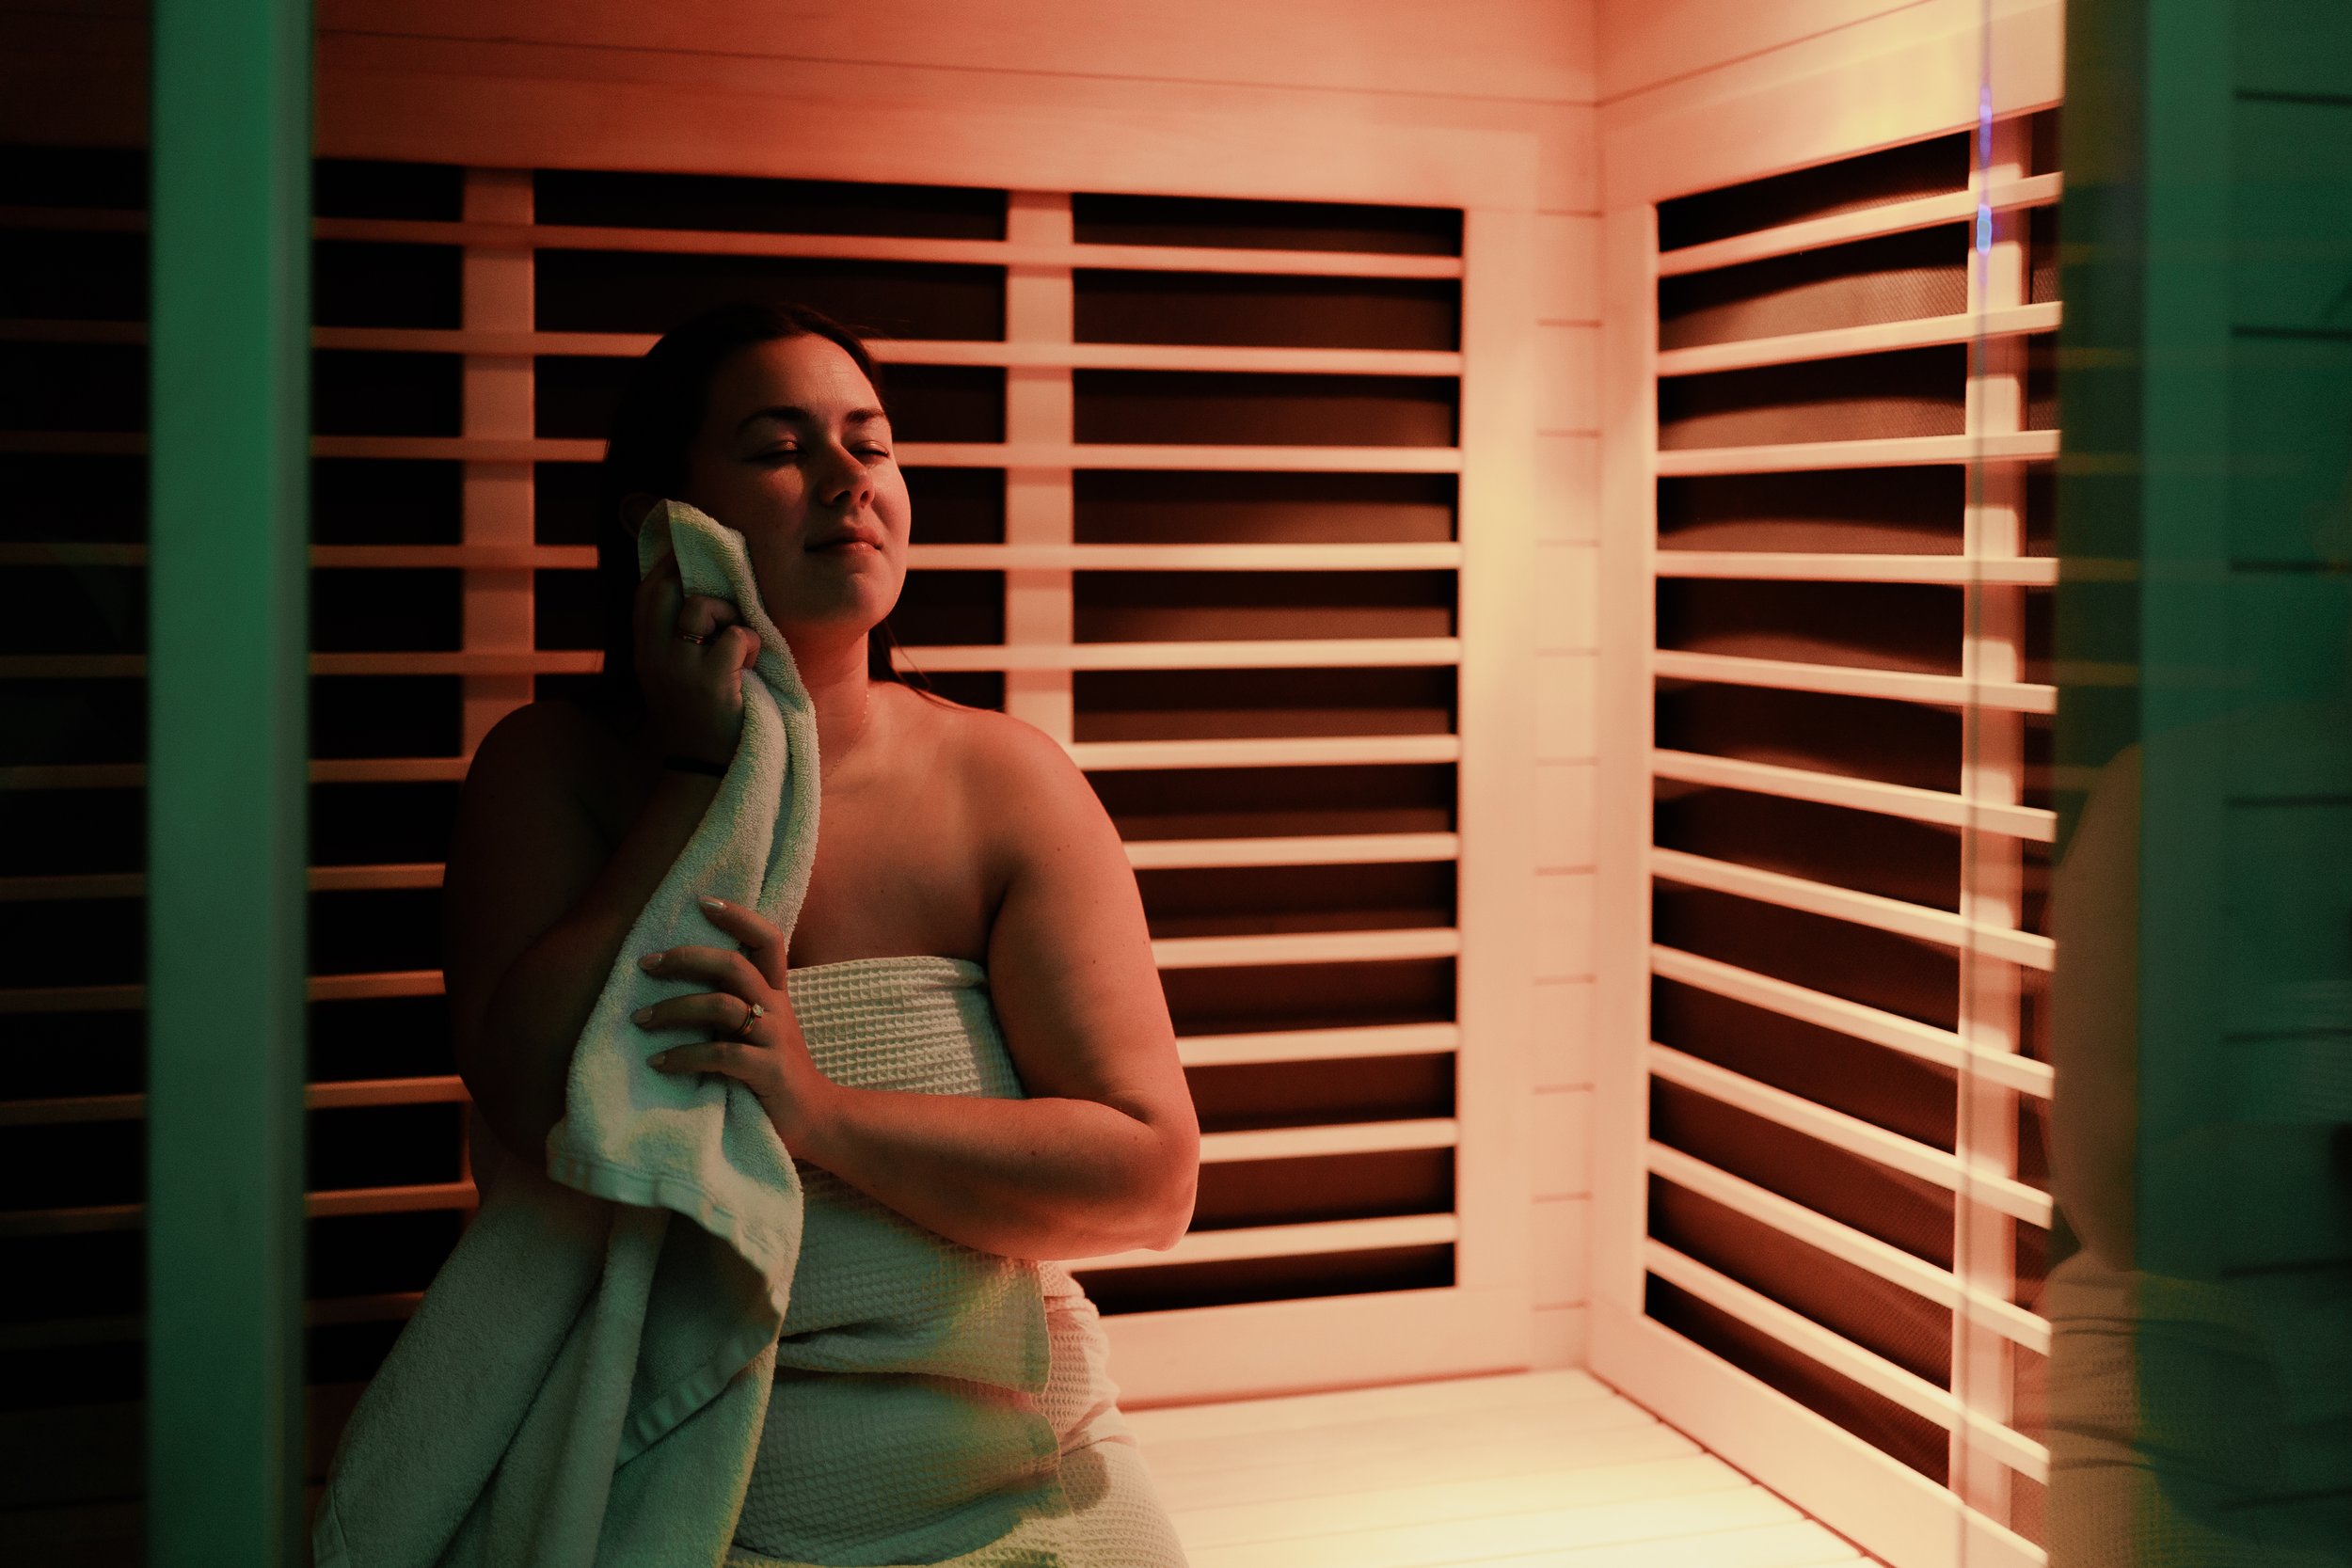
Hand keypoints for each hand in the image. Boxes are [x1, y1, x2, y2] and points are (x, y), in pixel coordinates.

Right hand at [631, 540, 758, 765]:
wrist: (705, 769)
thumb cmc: (701, 716)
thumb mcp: (676, 673)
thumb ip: (677, 636)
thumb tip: (698, 587)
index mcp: (644, 651)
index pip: (647, 591)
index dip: (670, 566)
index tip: (694, 560)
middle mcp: (653, 655)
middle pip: (668, 588)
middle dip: (703, 583)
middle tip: (727, 605)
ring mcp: (678, 668)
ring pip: (703, 605)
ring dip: (731, 616)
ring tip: (739, 647)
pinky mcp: (709, 682)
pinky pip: (736, 635)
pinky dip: (751, 643)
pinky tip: (750, 666)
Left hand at [635, 896, 830, 1144]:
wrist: (817, 1121)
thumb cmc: (776, 1075)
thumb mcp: (761, 1031)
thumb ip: (736, 1006)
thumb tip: (681, 986)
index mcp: (776, 994)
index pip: (767, 939)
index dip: (739, 916)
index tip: (702, 902)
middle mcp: (777, 1009)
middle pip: (733, 964)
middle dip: (685, 959)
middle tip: (646, 964)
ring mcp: (774, 1039)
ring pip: (720, 1006)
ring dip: (672, 1010)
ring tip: (640, 1020)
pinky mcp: (767, 1072)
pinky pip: (720, 1055)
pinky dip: (684, 1056)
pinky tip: (659, 1063)